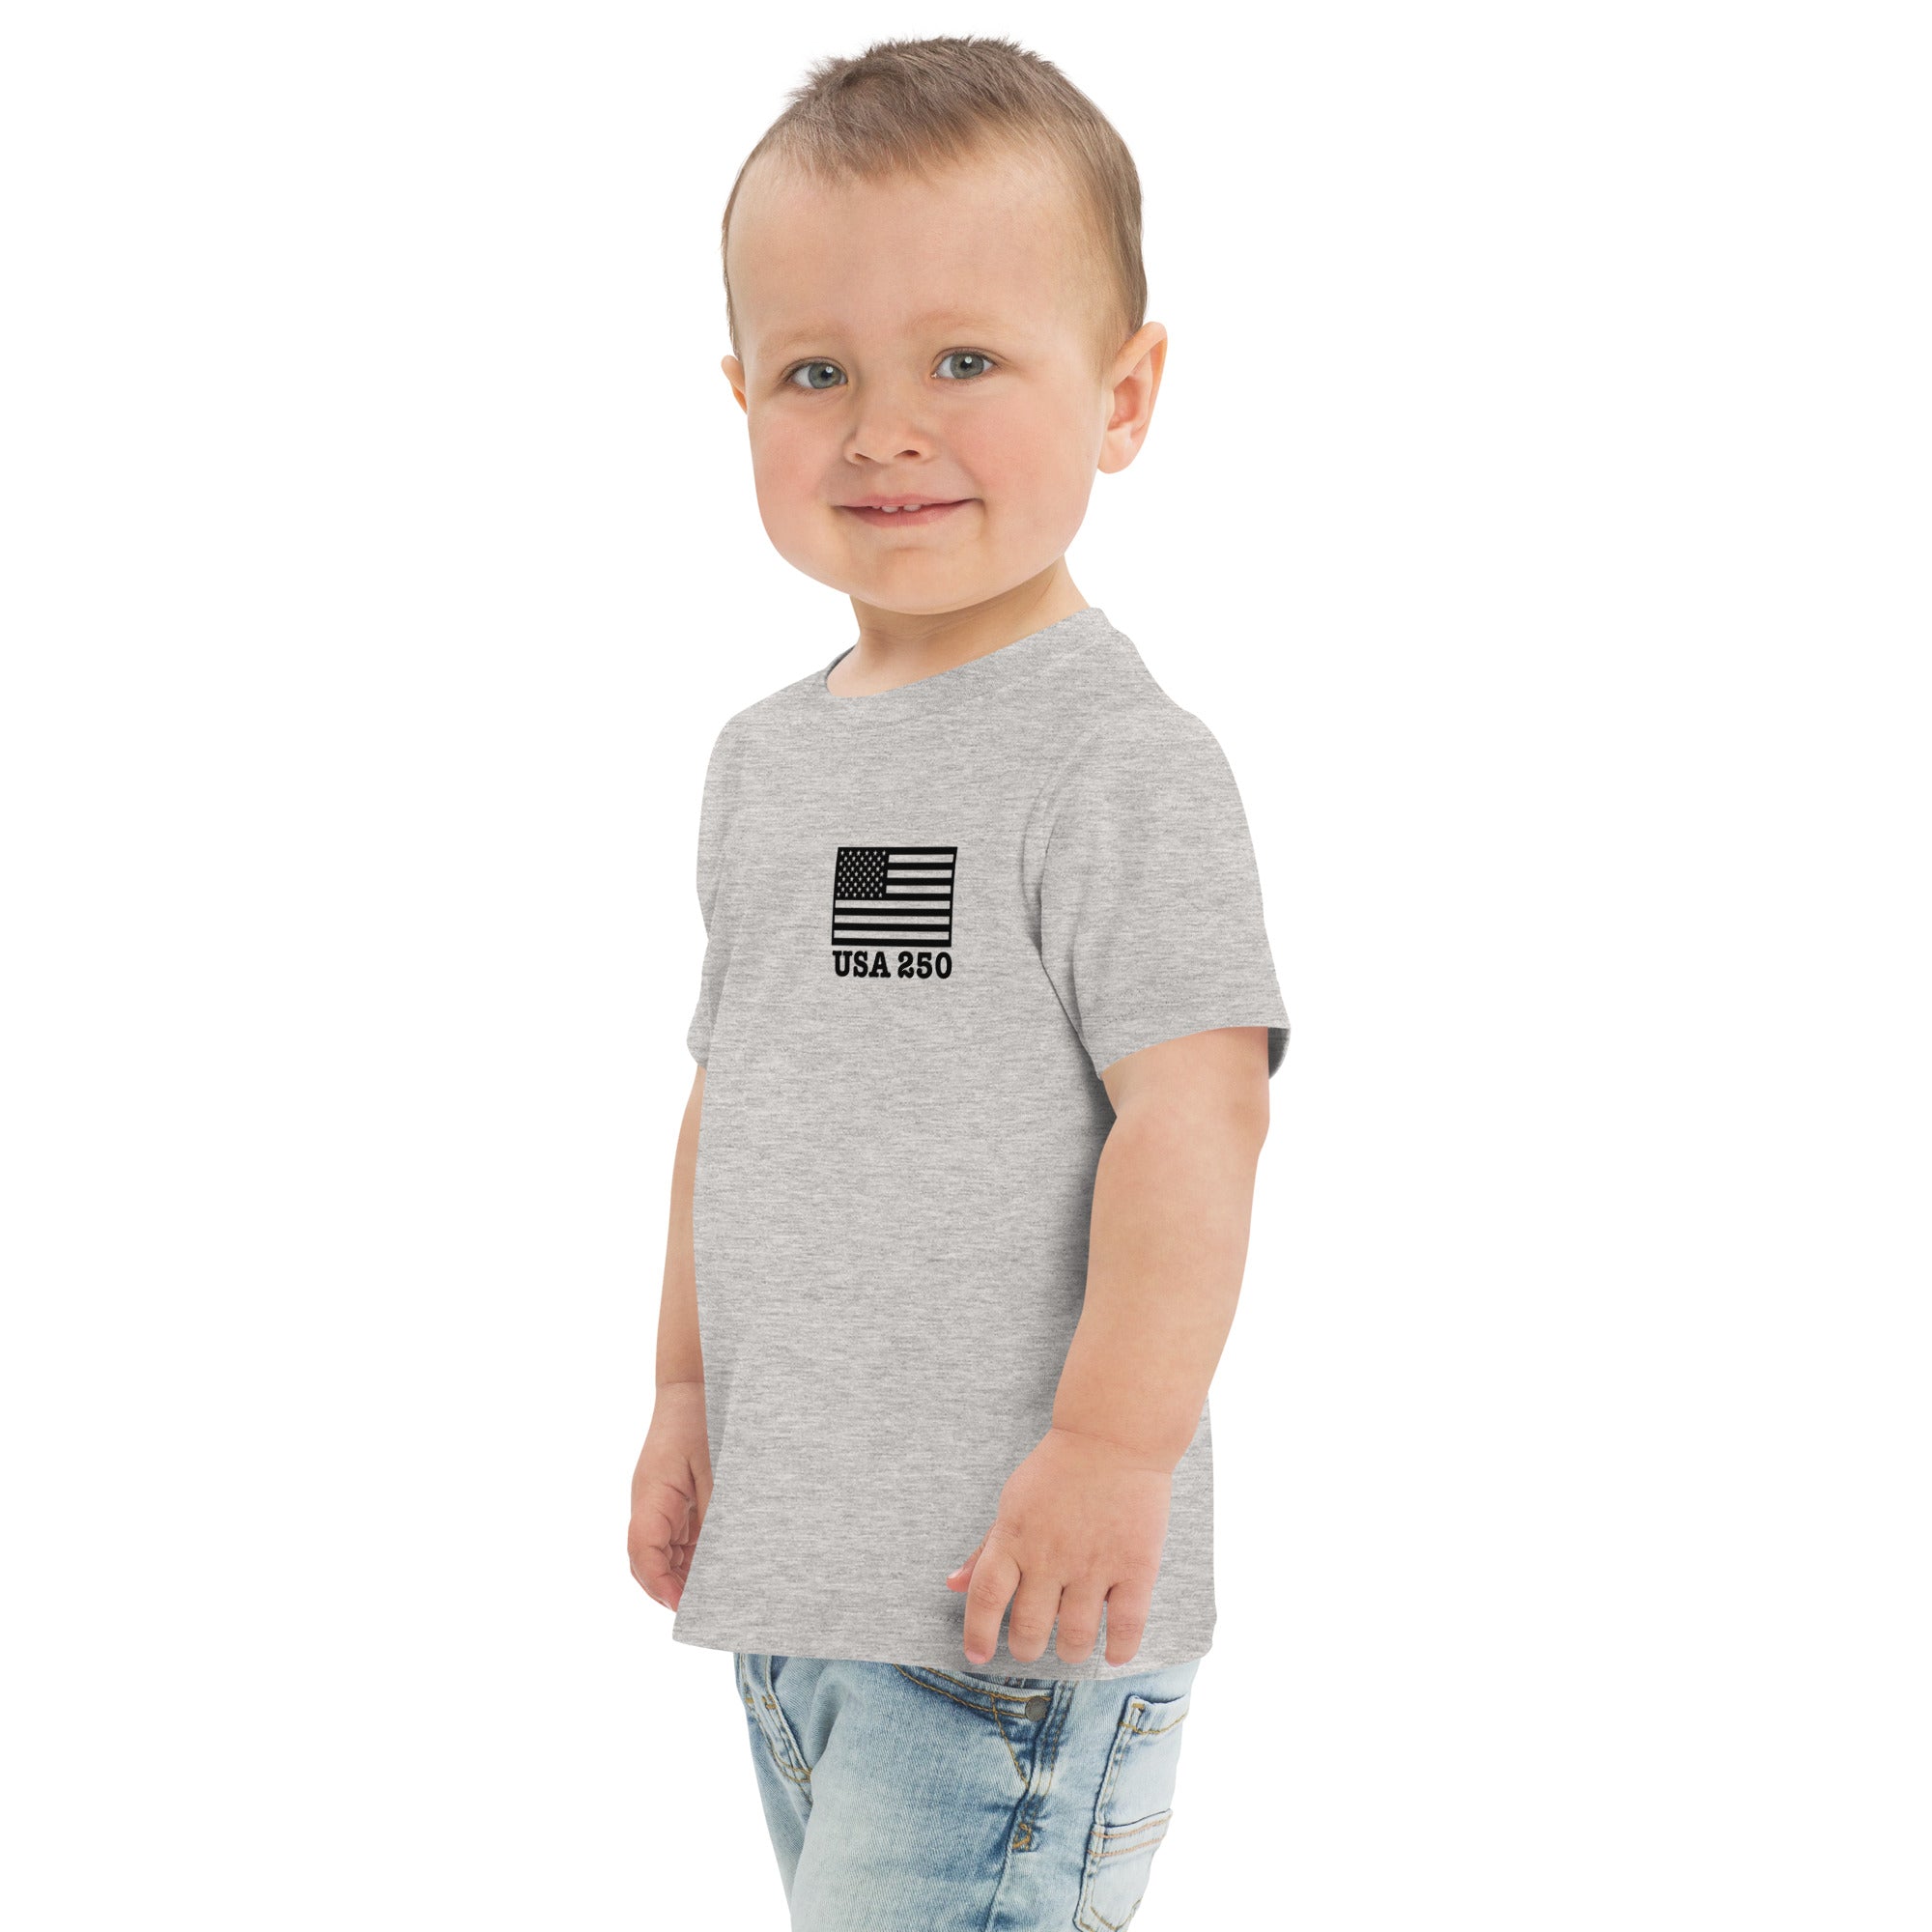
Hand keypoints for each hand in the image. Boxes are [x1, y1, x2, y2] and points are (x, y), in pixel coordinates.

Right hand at [628, 1382, 713, 1610]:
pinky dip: (692, 1555)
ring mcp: (657, 1502)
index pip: (643, 1553)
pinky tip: (717, 1565)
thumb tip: (726, 1558)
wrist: (695, 1384)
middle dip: (669, 1589)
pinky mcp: (671, 1498)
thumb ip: (717, 1513)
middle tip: (705, 1610)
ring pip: (661, 1553)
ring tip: (714, 1594)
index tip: (682, 1606)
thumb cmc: (704, 1419)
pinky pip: (675, 1536)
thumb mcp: (717, 1469)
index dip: (659, 1585)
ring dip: (682, 1575)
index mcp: (651, 1495)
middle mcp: (648, 1504)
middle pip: (647, 1562)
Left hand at [945, 1425, 1172, 1667]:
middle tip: (1030, 1646)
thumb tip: (953, 1585)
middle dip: (1025, 1648)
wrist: (1114, 1436)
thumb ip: (986, 1548)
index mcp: (1014, 1538)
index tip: (977, 1655)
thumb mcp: (1012, 1502)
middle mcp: (1050, 1556)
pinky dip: (1119, 1649)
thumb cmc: (1058, 1469)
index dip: (977, 1634)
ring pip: (1076, 1636)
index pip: (986, 1599)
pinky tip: (1113, 1653)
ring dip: (1069, 1653)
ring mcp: (1094, 1563)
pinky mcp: (1135, 1566)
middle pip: (1029, 1627)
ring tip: (1070, 1649)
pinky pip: (1126, 1625)